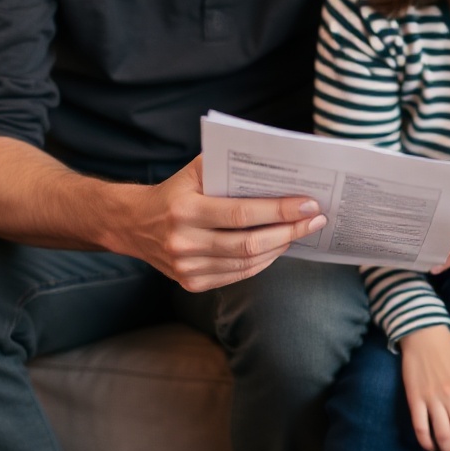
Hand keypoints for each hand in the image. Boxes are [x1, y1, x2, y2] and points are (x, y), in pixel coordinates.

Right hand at [108, 157, 324, 291]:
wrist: (133, 224)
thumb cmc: (175, 191)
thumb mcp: (194, 171)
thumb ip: (229, 167)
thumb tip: (278, 167)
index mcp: (184, 210)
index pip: (242, 213)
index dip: (279, 211)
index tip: (310, 204)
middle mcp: (183, 242)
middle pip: (249, 243)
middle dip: (289, 231)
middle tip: (316, 219)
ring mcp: (186, 268)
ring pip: (247, 263)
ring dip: (280, 247)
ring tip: (301, 231)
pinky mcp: (191, 283)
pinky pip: (237, 275)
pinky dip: (263, 261)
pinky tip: (278, 246)